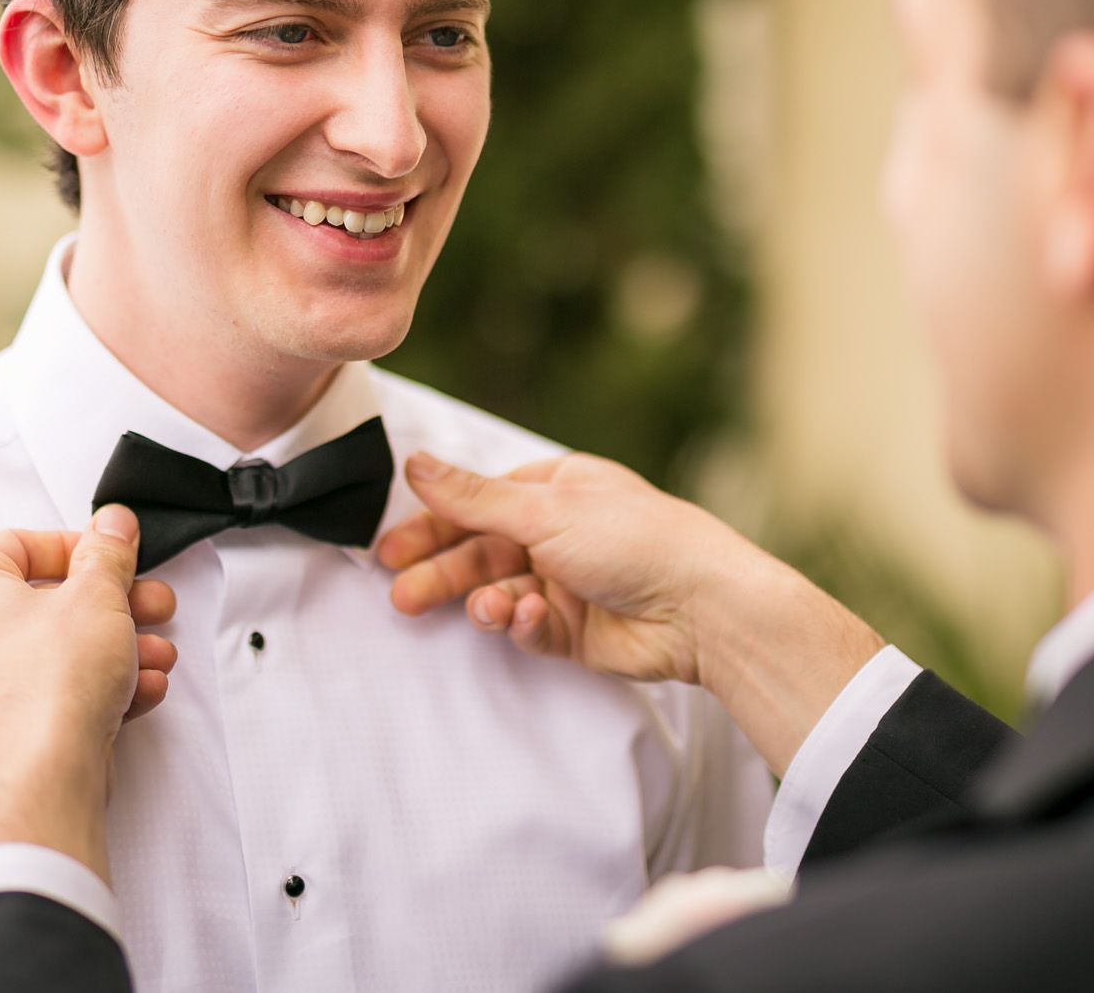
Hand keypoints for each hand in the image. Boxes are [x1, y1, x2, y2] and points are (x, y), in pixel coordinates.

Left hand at [0, 505, 176, 881]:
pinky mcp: (4, 728)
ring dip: (117, 647)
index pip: (18, 544)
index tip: (113, 557)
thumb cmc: (50, 685)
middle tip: (149, 604)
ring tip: (154, 655)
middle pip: (48, 600)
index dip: (76, 546)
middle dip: (113, 604)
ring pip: (58, 650)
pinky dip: (99, 686)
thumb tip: (111, 526)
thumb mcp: (97, 594)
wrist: (44, 777)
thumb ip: (108, 551)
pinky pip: (55, 692)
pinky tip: (138, 689)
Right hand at [380, 453, 753, 683]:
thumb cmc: (635, 539)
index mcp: (555, 490)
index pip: (477, 505)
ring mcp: (566, 583)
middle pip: (481, 552)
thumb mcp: (545, 510)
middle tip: (400, 593)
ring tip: (486, 610)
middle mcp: (558, 533)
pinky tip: (531, 618)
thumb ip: (473, 498)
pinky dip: (525, 624)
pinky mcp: (575, 630)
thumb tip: (414, 463)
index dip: (433, 525)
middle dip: (442, 572)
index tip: (392, 549)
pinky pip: (530, 628)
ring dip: (486, 602)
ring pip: (500, 593)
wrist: (702, 608)